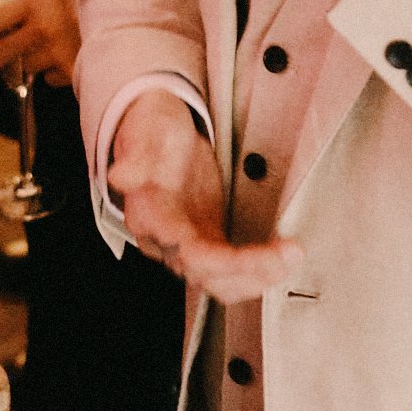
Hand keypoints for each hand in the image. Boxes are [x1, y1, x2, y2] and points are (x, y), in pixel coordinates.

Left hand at [0, 0, 76, 85]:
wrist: (119, 10)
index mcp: (34, 1)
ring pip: (27, 67)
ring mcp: (58, 51)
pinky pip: (50, 77)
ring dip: (32, 61)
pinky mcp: (71, 70)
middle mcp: (43, 27)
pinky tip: (64, 57)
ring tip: (46, 48)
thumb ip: (23, 6)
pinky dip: (54, 71)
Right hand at [108, 91, 300, 302]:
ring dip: (257, 277)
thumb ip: (137, 157)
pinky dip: (257, 269)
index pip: (187, 253)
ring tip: (291, 258)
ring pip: (219, 281)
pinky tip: (283, 257)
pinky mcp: (206, 238)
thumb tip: (120, 175)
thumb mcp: (146, 133)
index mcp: (150, 216)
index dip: (225, 261)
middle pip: (207, 275)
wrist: (155, 130)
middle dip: (250, 272)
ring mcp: (187, 242)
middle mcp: (165, 239)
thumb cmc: (152, 130)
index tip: (263, 255)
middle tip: (289, 254)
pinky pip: (230, 269)